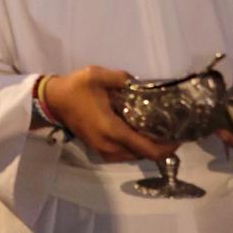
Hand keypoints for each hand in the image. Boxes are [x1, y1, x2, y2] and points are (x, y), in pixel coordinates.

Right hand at [42, 68, 178, 162]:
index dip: (168, 147)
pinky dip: (136, 147)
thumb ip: (122, 78)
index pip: (148, 149)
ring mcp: (103, 151)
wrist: (53, 101)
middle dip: (160, 146)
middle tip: (171, 129)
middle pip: (144, 155)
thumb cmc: (75, 89)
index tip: (180, 136)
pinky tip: (139, 132)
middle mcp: (110, 146)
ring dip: (148, 147)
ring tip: (158, 130)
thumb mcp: (97, 76)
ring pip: (134, 156)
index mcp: (112, 130)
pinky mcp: (99, 150)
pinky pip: (125, 154)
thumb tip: (140, 83)